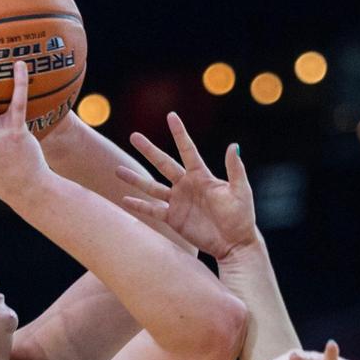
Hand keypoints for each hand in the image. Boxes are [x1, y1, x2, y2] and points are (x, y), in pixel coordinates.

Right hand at [115, 113, 255, 259]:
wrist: (235, 243)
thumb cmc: (241, 216)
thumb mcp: (240, 190)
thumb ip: (235, 169)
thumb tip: (233, 145)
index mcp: (202, 176)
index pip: (188, 150)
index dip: (179, 134)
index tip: (171, 116)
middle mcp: (186, 185)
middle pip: (164, 164)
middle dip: (149, 150)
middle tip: (134, 136)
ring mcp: (178, 202)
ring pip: (152, 186)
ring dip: (136, 179)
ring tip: (118, 170)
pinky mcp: (173, 219)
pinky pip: (153, 210)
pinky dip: (139, 206)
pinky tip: (124, 200)